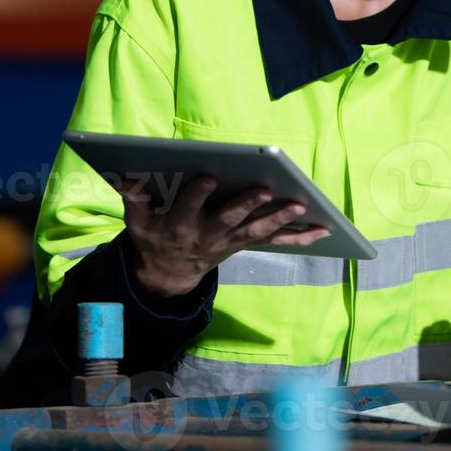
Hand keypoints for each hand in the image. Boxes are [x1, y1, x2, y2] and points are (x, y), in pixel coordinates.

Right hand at [120, 175, 330, 296]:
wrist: (167, 275)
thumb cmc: (153, 238)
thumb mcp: (137, 223)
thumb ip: (135, 199)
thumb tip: (128, 177)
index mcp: (180, 225)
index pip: (188, 207)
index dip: (197, 193)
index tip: (208, 175)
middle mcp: (208, 234)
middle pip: (230, 219)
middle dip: (248, 204)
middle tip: (266, 189)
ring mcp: (229, 241)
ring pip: (258, 231)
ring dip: (280, 220)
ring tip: (301, 206)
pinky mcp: (244, 244)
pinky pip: (274, 242)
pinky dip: (299, 237)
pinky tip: (322, 231)